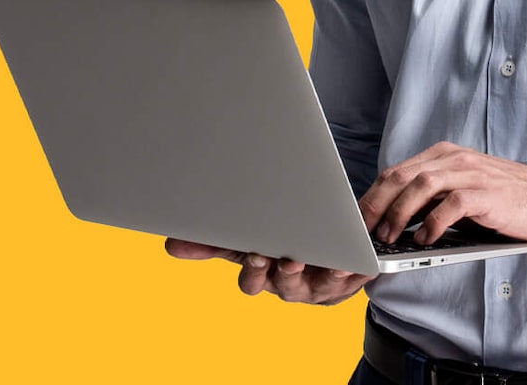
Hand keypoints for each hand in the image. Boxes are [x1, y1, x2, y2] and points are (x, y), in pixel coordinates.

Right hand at [163, 238, 373, 304]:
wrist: (320, 242)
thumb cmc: (277, 243)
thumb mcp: (243, 240)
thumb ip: (211, 243)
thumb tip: (170, 245)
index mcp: (264, 276)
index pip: (253, 282)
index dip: (255, 273)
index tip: (256, 256)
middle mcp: (290, 285)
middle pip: (285, 285)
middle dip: (286, 274)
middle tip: (286, 260)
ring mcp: (320, 285)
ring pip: (321, 284)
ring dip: (324, 273)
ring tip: (328, 262)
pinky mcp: (349, 280)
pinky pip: (354, 278)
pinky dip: (356, 269)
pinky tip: (357, 260)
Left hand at [357, 142, 526, 245]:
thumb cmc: (508, 199)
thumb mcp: (464, 191)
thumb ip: (433, 197)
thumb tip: (394, 219)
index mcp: (444, 155)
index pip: (396, 171)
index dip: (371, 195)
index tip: (355, 219)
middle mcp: (454, 159)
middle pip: (401, 175)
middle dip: (375, 204)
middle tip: (360, 230)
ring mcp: (471, 174)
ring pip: (420, 185)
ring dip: (398, 213)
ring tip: (388, 236)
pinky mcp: (487, 193)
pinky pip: (451, 204)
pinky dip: (432, 222)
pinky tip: (424, 238)